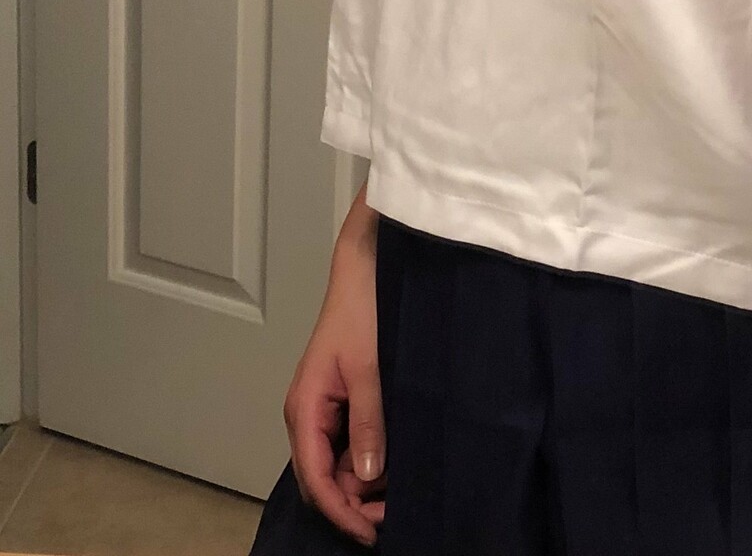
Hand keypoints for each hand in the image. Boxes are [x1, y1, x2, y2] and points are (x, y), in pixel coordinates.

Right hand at [283, 222, 386, 546]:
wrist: (364, 270)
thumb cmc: (362, 312)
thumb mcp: (368, 369)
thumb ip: (367, 423)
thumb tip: (366, 477)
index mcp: (305, 408)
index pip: (315, 478)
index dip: (341, 511)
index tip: (371, 532)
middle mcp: (308, 415)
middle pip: (323, 479)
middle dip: (353, 504)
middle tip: (393, 515)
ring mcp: (324, 410)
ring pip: (337, 465)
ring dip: (362, 486)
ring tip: (397, 494)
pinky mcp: (341, 402)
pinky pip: (348, 445)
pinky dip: (368, 462)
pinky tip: (392, 467)